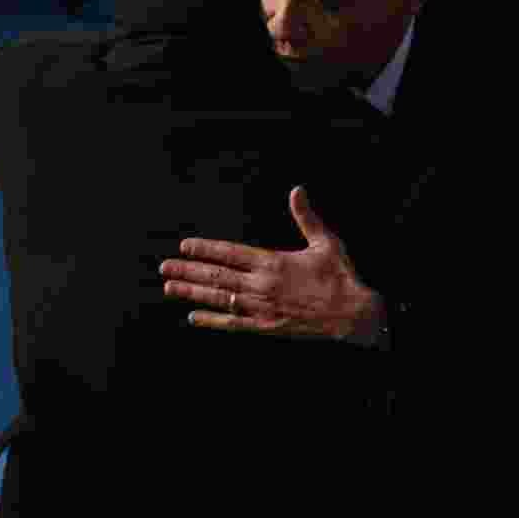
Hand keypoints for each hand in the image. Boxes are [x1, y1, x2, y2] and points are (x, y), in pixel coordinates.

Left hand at [160, 186, 386, 344]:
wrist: (353, 314)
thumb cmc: (340, 276)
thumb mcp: (325, 242)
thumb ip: (306, 217)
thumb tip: (297, 190)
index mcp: (273, 262)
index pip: (230, 253)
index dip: (205, 249)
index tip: (185, 245)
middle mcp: (262, 285)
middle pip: (217, 276)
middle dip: (188, 270)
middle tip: (164, 266)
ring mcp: (262, 308)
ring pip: (219, 298)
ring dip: (192, 292)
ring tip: (170, 287)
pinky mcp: (267, 327)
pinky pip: (233, 323)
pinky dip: (212, 320)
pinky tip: (194, 317)